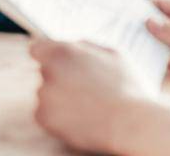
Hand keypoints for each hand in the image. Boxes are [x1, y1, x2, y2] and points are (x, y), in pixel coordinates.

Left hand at [30, 39, 154, 153]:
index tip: (56, 64)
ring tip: (87, 107)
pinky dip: (58, 118)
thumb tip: (72, 45)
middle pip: (45, 72)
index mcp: (63, 52)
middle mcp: (48, 71)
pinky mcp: (44, 117)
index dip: (47, 56)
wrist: (131, 124)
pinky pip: (46, 114)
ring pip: (46, 94)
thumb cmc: (127, 89)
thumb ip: (86, 46)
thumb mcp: (112, 55)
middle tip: (84, 90)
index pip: (38, 48)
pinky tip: (80, 119)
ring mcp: (44, 95)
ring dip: (59, 99)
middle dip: (59, 79)